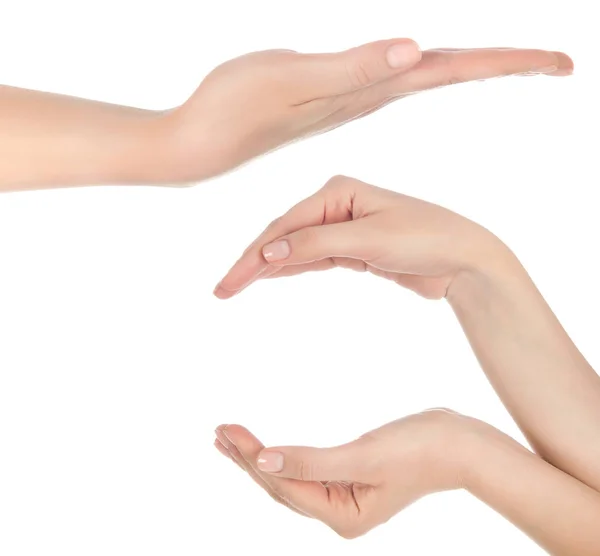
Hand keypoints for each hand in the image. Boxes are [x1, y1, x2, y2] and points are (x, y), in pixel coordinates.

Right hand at [164, 45, 572, 182]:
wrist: (200, 143)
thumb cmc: (232, 108)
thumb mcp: (293, 81)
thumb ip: (353, 70)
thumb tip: (415, 52)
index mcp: (370, 88)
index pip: (452, 69)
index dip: (506, 63)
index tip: (564, 64)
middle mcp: (369, 93)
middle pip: (450, 72)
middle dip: (501, 63)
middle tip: (556, 60)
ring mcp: (351, 97)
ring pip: (423, 75)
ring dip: (466, 66)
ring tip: (506, 60)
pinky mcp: (331, 99)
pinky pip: (388, 81)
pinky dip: (419, 70)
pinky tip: (421, 66)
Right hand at [214, 175, 509, 299]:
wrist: (465, 259)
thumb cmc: (425, 238)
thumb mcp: (368, 240)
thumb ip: (316, 244)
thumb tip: (270, 254)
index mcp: (338, 191)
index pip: (284, 226)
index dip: (254, 255)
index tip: (231, 282)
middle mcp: (336, 205)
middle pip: (284, 237)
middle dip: (254, 263)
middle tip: (223, 290)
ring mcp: (343, 227)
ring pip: (296, 250)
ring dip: (268, 268)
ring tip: (236, 286)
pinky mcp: (353, 249)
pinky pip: (314, 259)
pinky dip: (292, 269)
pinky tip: (270, 276)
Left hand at [214, 408, 467, 537]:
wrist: (458, 443)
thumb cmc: (418, 450)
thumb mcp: (361, 456)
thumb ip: (310, 461)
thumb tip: (262, 461)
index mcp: (341, 517)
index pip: (283, 485)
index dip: (251, 458)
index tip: (226, 431)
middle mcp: (339, 513)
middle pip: (281, 486)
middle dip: (248, 459)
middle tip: (219, 432)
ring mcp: (344, 497)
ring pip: (289, 479)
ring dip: (259, 459)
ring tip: (229, 441)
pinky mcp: (349, 478)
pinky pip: (305, 470)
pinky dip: (282, 456)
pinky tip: (269, 449)